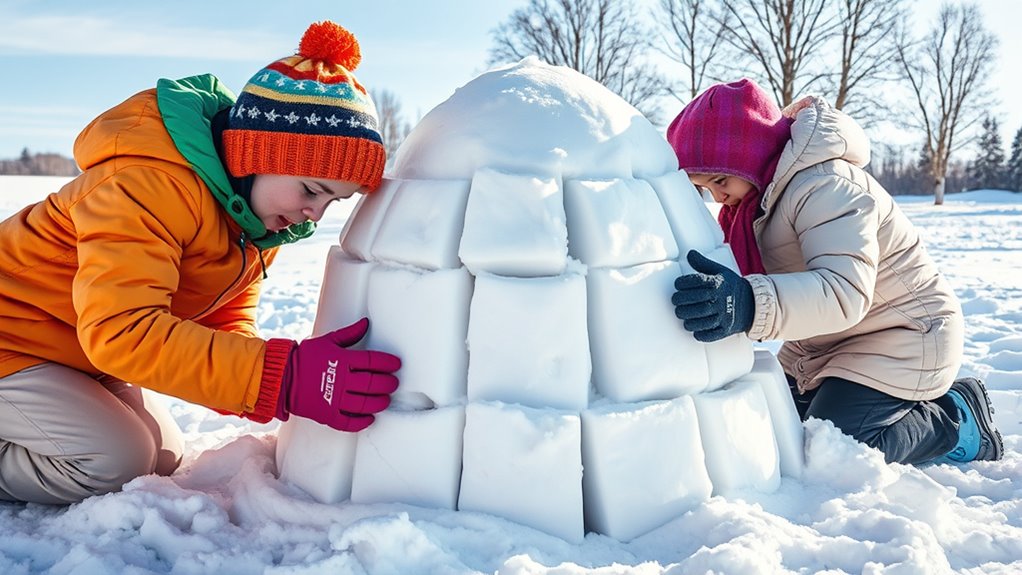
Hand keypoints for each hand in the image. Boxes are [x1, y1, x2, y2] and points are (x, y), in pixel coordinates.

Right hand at [277, 318, 400, 431]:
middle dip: (388, 383)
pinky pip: (349, 422)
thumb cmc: (304, 357)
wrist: (280, 377)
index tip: (396, 364)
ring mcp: (334, 399)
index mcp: (341, 360)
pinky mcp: (327, 415)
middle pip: (372, 383)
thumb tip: (366, 323)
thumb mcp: (326, 341)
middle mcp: (340, 380)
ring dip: (379, 402)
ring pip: (364, 403)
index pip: (372, 360)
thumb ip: (349, 334)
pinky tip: (370, 418)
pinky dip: (362, 422)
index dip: (388, 362)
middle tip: (394, 383)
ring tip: (385, 400)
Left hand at [672, 250, 754, 342]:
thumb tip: (689, 253)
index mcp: (718, 284)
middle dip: (680, 302)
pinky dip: (700, 333)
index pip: (695, 282)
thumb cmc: (731, 286)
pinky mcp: (726, 329)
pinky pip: (710, 335)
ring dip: (687, 319)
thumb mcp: (720, 271)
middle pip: (694, 303)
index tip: (677, 285)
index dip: (681, 284)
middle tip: (676, 302)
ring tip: (683, 316)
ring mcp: (724, 316)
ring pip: (700, 320)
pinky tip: (694, 329)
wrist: (753, 304)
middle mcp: (720, 300)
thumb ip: (703, 263)